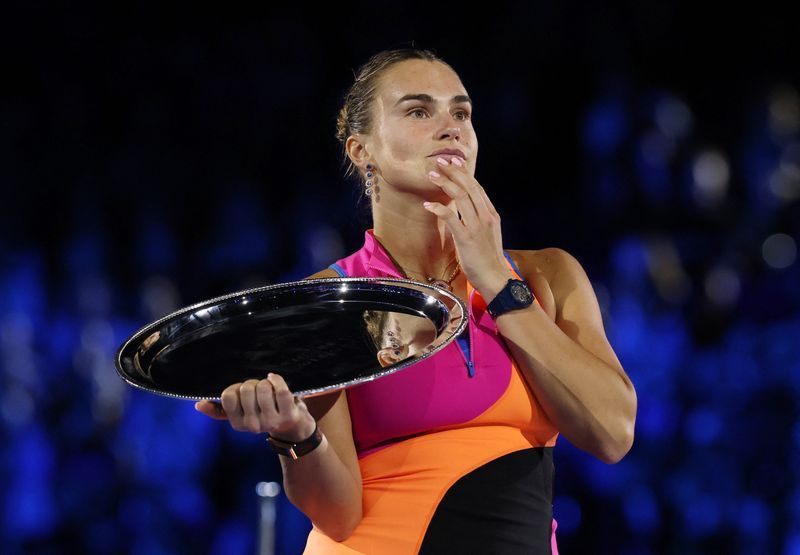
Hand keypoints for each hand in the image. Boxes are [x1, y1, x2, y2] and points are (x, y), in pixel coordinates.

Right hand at [194, 373, 315, 441]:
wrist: (293, 428)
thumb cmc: (264, 414)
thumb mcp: (241, 414)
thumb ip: (219, 410)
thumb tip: (199, 405)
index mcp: (238, 424)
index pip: (228, 396)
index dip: (236, 388)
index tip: (244, 392)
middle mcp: (253, 426)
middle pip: (246, 389)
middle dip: (252, 383)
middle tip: (259, 391)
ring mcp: (272, 422)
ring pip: (263, 387)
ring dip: (266, 383)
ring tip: (270, 390)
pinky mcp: (289, 415)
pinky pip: (280, 389)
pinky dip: (277, 380)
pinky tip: (275, 380)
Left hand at [423, 156, 512, 297]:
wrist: (495, 278)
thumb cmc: (488, 259)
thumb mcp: (487, 234)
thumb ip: (478, 220)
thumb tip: (463, 211)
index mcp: (491, 214)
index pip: (477, 187)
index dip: (464, 173)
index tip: (454, 161)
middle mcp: (485, 216)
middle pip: (469, 187)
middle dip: (453, 171)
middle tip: (440, 161)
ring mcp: (477, 226)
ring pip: (461, 197)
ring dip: (445, 184)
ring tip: (432, 175)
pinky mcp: (466, 238)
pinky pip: (451, 218)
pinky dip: (439, 208)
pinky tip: (428, 204)